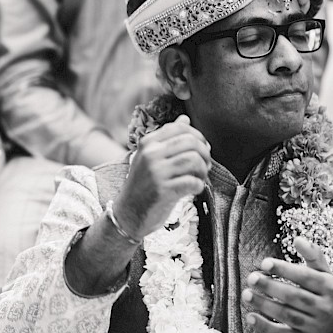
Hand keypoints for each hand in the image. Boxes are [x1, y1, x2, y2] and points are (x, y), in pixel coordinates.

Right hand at [113, 114, 210, 240]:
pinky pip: (192, 182)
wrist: (128, 213)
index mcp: (148, 143)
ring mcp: (156, 172)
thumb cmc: (143, 185)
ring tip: (199, 177)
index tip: (202, 149)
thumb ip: (167, 138)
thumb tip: (185, 119)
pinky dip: (198, 186)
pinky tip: (193, 189)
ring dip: (203, 170)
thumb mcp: (150, 157)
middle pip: (191, 142)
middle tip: (205, 166)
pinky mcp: (163, 190)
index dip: (198, 137)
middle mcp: (151, 154)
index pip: (181, 128)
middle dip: (205, 154)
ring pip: (194, 160)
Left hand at [244, 237, 332, 332]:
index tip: (265, 262)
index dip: (285, 269)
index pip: (306, 277)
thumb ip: (313, 255)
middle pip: (295, 297)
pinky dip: (266, 327)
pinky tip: (250, 316)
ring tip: (246, 294)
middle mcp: (324, 308)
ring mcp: (315, 327)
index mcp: (329, 288)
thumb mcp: (324, 274)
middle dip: (271, 286)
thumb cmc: (325, 294)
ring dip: (264, 305)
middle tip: (252, 278)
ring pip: (287, 316)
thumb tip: (298, 239)